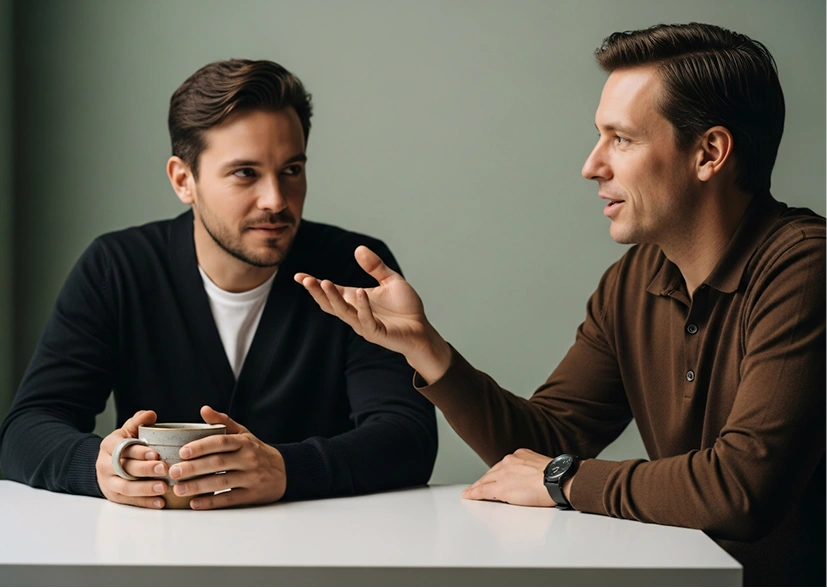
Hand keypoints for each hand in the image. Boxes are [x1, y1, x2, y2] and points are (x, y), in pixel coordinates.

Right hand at [96, 410, 168, 508]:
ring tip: (164, 487)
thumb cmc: (123, 446)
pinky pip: (130, 501)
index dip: (139, 451)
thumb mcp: (127, 431)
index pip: (123, 448)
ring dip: (145, 489)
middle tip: (164, 468)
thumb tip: (150, 414)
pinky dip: (146, 502)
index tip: (156, 453)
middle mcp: (105, 465)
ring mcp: (108, 482)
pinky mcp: (114, 496)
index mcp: (109, 446)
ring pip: (125, 487)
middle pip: (125, 468)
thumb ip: (138, 421)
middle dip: (145, 469)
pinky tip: (161, 502)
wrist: (105, 465)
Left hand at [167, 406, 286, 509]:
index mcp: (244, 442)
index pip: (221, 442)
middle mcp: (249, 459)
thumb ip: (223, 421)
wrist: (285, 471)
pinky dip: (211, 502)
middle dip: (193, 468)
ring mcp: (251, 478)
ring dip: (198, 486)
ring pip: (221, 482)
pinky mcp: (252, 495)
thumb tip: (204, 409)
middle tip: (173, 472)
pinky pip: (229, 499)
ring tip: (179, 489)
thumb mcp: (244, 433)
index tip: (183, 451)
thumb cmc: (257, 451)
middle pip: (218, 463)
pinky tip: (195, 503)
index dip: (201, 446)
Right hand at [294, 245, 451, 382]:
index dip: (314, 285)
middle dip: (317, 292)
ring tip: (324, 282)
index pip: (331, 291)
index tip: (298, 276)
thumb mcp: (390, 280)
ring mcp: (364, 324)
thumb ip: (375, 266)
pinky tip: (360, 292)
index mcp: (355, 300)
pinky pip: (366, 320)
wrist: (421, 329)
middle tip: (305, 280)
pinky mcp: (376, 333)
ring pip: (343, 312)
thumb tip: (358, 248)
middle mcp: (355, 312)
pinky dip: (362, 306)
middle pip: (330, 304)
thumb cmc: (405, 307)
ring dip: (333, 298)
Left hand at [461, 448, 555, 506]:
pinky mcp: (500, 487)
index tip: (494, 477)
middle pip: (492, 472)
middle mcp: (509, 461)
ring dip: (477, 487)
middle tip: (477, 486)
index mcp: (521, 455)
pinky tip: (469, 495)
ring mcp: (503, 473)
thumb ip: (533, 469)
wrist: (559, 479)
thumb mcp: (543, 466)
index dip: (497, 473)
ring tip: (470, 492)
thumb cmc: (558, 476)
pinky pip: (483, 490)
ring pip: (485, 480)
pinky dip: (474, 493)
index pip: (504, 466)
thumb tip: (534, 478)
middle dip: (485, 480)